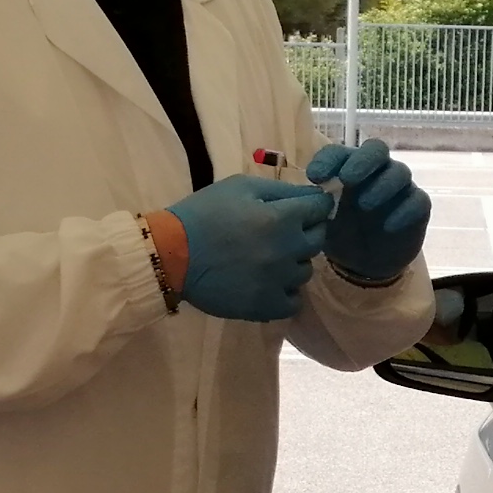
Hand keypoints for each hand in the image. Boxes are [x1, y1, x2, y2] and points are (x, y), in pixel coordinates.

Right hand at [162, 176, 330, 321]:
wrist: (170, 253)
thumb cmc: (203, 213)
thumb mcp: (240, 187)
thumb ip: (280, 189)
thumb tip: (312, 193)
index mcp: (281, 217)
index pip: (321, 208)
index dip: (314, 205)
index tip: (303, 208)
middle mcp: (287, 250)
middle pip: (318, 240)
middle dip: (305, 231)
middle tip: (282, 232)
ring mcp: (278, 281)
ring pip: (305, 271)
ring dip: (294, 263)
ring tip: (269, 259)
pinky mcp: (265, 306)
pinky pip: (294, 302)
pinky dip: (286, 293)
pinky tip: (270, 283)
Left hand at [304, 138, 430, 282]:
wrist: (365, 261)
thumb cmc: (341, 231)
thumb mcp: (323, 220)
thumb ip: (315, 205)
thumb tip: (306, 197)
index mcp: (348, 167)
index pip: (339, 152)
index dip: (328, 160)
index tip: (314, 177)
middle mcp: (377, 170)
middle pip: (376, 149)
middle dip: (362, 161)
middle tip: (347, 179)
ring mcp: (400, 187)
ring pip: (400, 172)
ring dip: (382, 185)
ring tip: (365, 204)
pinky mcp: (418, 207)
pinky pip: (418, 201)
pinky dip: (404, 211)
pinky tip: (388, 226)